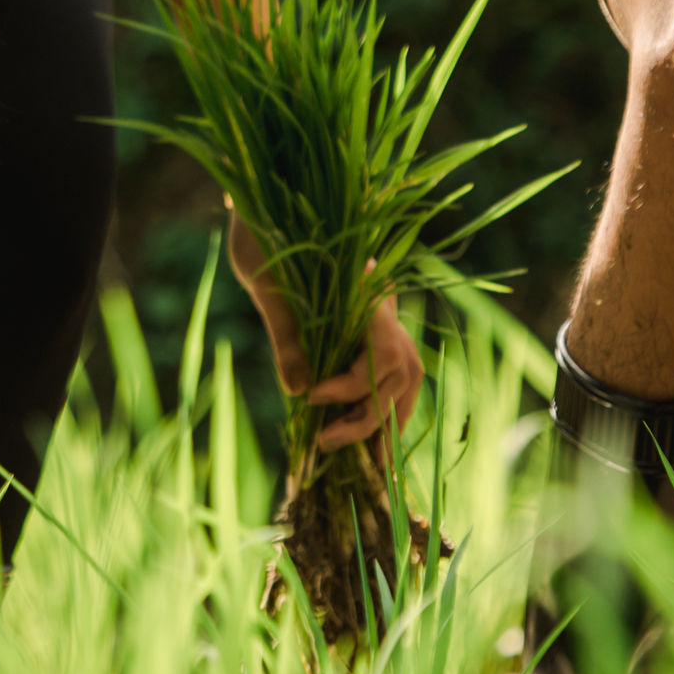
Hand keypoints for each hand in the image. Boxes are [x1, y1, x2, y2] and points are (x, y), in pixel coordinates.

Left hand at [226, 210, 426, 451]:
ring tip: (357, 462)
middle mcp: (388, 313)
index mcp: (368, 295)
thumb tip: (299, 391)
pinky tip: (370, 449)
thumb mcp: (268, 282)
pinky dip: (385, 417)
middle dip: (367, 419)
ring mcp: (390, 328)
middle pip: (399, 379)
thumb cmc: (269, 240)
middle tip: (325, 444)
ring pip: (405, 387)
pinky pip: (396, 386)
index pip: (381, 356)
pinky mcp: (380, 341)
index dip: (350, 385)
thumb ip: (287, 334)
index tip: (313, 398)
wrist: (275, 211)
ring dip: (383, 425)